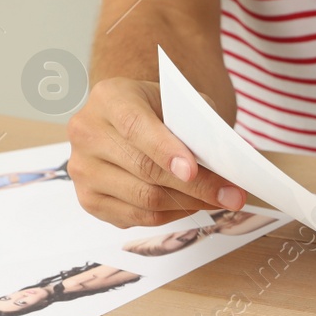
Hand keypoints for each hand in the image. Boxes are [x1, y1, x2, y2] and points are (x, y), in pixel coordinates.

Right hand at [68, 77, 245, 226]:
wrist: (131, 120)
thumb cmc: (160, 111)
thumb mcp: (181, 103)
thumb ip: (198, 126)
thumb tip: (223, 163)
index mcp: (108, 99)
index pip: (135, 126)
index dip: (165, 151)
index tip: (192, 170)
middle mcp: (87, 132)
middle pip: (144, 169)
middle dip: (196, 187)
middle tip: (232, 195)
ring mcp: (82, 169)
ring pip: (144, 199)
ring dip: (189, 204)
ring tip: (217, 200)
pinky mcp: (88, 199)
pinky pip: (137, 217)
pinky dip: (172, 215)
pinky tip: (190, 204)